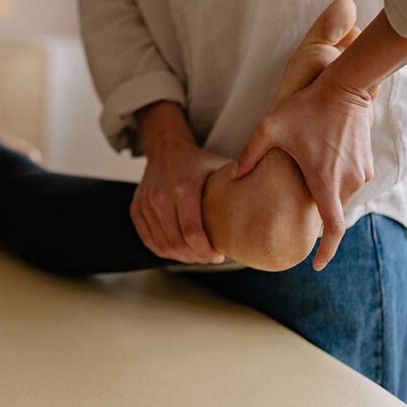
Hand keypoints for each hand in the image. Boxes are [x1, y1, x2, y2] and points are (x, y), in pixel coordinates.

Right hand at [133, 134, 228, 263]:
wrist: (166, 149)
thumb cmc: (197, 162)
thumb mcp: (219, 168)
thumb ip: (241, 181)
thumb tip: (270, 201)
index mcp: (184, 187)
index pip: (192, 232)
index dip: (206, 251)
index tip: (219, 255)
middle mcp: (161, 196)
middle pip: (177, 243)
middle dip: (196, 257)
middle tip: (210, 258)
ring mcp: (146, 203)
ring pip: (162, 245)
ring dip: (182, 257)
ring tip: (197, 255)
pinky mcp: (136, 209)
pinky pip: (149, 241)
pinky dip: (165, 251)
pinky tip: (180, 251)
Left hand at [232, 70, 374, 270]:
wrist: (347, 85)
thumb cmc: (307, 106)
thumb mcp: (270, 128)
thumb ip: (250, 154)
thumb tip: (234, 175)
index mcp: (324, 181)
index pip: (333, 230)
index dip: (327, 251)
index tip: (317, 265)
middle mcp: (347, 182)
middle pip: (332, 211)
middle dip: (316, 215)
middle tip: (295, 206)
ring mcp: (362, 173)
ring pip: (341, 196)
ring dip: (325, 193)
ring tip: (307, 176)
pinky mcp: (368, 163)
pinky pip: (349, 182)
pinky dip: (335, 182)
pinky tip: (320, 163)